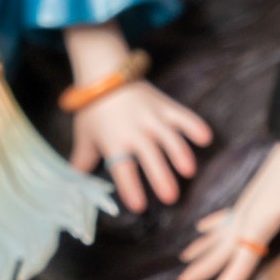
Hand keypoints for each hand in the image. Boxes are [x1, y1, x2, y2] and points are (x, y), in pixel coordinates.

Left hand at [71, 80, 212, 212]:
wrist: (106, 73)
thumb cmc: (93, 110)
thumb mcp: (84, 137)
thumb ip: (82, 161)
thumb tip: (74, 184)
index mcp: (114, 141)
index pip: (123, 169)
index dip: (131, 188)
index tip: (139, 206)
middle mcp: (135, 130)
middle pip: (150, 157)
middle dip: (161, 177)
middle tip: (171, 198)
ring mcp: (153, 116)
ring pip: (170, 137)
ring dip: (180, 154)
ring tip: (189, 172)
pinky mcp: (166, 105)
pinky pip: (183, 115)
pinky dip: (194, 125)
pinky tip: (206, 138)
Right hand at [178, 142, 279, 279]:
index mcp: (258, 224)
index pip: (242, 260)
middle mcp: (246, 217)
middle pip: (221, 249)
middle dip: (202, 268)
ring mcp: (245, 206)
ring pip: (217, 234)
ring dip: (201, 249)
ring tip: (184, 261)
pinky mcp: (249, 197)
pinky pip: (224, 217)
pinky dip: (212, 226)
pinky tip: (201, 228)